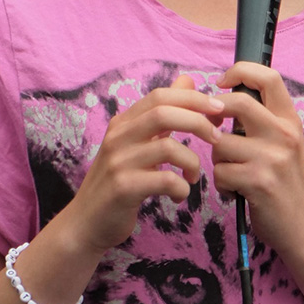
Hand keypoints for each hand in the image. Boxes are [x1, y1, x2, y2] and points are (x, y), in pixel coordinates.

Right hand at [68, 74, 225, 251]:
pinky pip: (165, 180)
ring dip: (192, 161)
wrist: (85, 222)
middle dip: (198, 122)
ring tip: (194, 176)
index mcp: (123, 123)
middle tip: (217, 138)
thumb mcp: (137, 143)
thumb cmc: (119, 181)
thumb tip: (188, 80)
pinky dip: (181, 188)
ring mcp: (118, 162)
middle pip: (163, 113)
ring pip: (168, 148)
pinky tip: (178, 196)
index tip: (218, 108)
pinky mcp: (123, 188)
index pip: (160, 96)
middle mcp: (118, 137)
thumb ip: (162, 114)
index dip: (193, 98)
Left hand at [211, 62, 303, 253]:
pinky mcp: (258, 181)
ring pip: (219, 143)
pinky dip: (222, 185)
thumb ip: (261, 121)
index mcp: (290, 120)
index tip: (221, 82)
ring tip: (235, 174)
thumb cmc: (286, 184)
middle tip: (214, 132)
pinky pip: (220, 172)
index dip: (240, 71)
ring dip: (218, 161)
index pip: (268, 77)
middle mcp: (284, 134)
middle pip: (235, 103)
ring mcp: (272, 157)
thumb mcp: (283, 144)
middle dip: (214, 117)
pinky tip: (238, 192)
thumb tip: (222, 98)